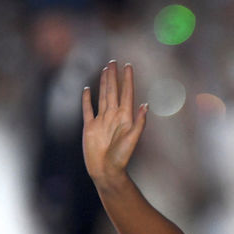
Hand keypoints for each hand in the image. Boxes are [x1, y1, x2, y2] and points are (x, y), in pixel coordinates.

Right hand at [82, 60, 146, 182]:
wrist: (106, 171)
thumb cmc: (121, 158)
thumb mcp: (132, 139)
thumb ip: (139, 123)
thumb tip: (146, 106)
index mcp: (125, 117)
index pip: (126, 94)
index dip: (128, 80)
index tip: (128, 66)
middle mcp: (113, 116)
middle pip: (113, 91)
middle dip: (114, 77)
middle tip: (114, 62)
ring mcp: (101, 120)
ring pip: (102, 96)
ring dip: (103, 83)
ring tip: (105, 70)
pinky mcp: (89, 126)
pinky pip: (88, 109)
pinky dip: (87, 99)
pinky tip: (87, 89)